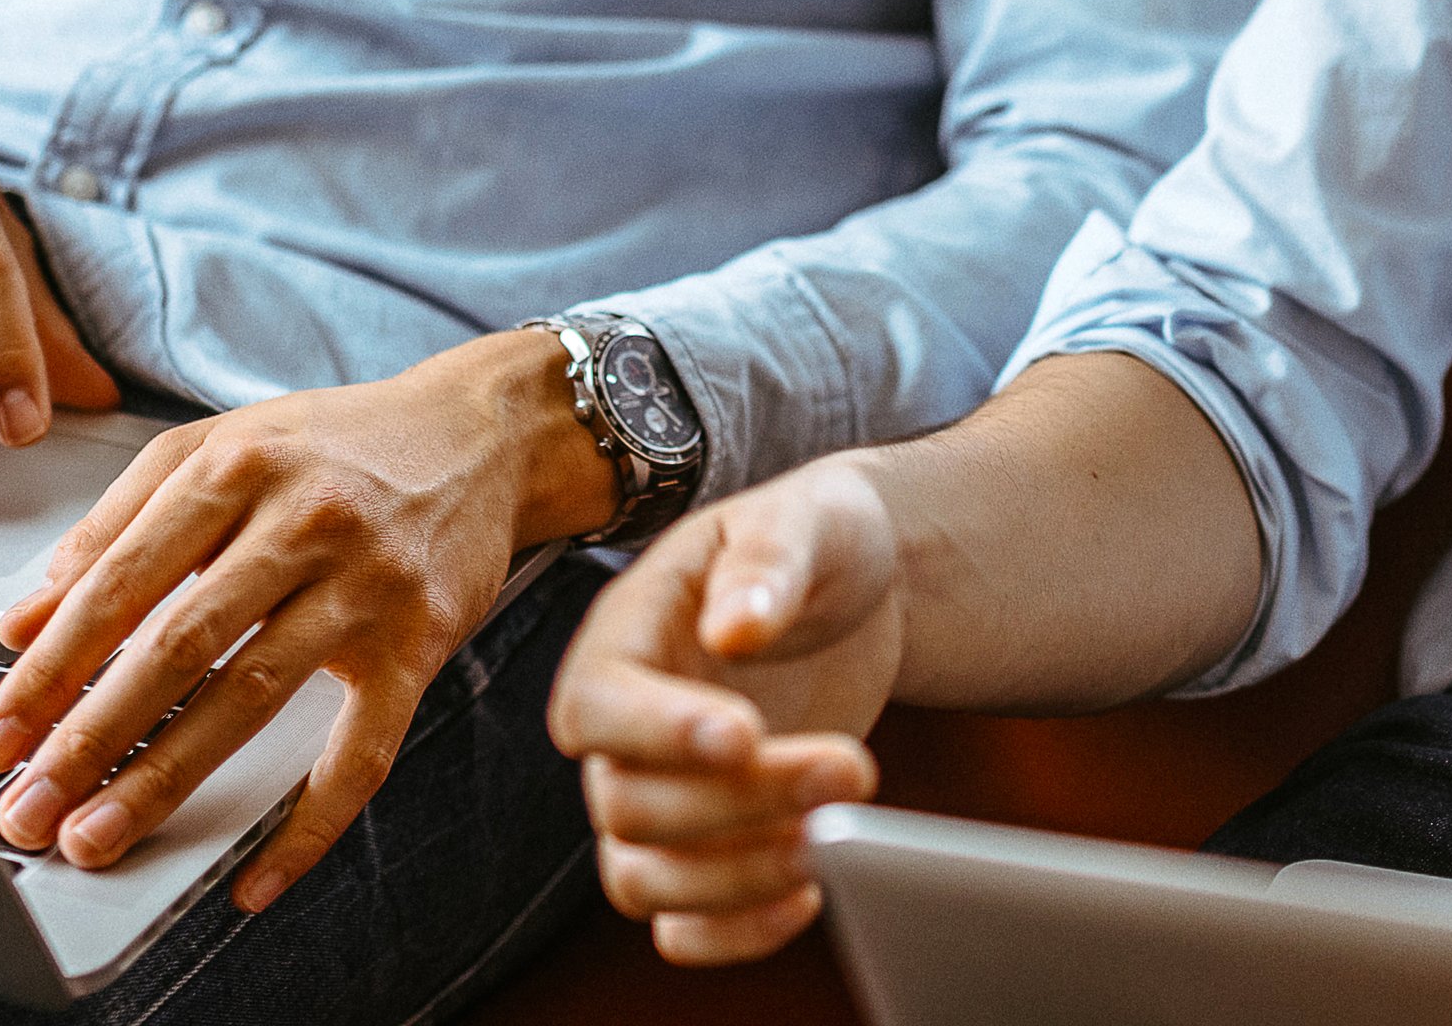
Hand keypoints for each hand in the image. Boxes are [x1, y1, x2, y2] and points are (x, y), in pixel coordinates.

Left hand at [0, 327, 618, 907]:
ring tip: (99, 834)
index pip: (122, 578)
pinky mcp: (420, 643)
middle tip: (28, 804)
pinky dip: (307, 825)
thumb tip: (25, 620)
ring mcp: (368, 586)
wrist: (483, 435)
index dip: (51, 666)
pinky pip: (360, 752)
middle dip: (90, 735)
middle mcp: (305, 520)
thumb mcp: (220, 447)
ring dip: (165, 777)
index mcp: (239, 467)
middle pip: (179, 642)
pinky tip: (254, 877)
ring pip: (253, 696)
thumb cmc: (337, 446)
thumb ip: (117, 523)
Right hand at [548, 459, 904, 964]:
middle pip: (631, 804)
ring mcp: (658, 795)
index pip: (594, 705)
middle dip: (741, 802)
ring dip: (738, 877)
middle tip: (851, 768)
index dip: (655, 732)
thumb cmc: (818, 539)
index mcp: (625, 636)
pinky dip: (733, 932)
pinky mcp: (704, 846)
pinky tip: (809, 896)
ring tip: (835, 841)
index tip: (743, 734)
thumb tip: (733, 630)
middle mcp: (623, 729)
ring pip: (644, 878)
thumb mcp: (803, 520)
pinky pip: (681, 924)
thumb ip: (765, 564)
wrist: (857, 588)